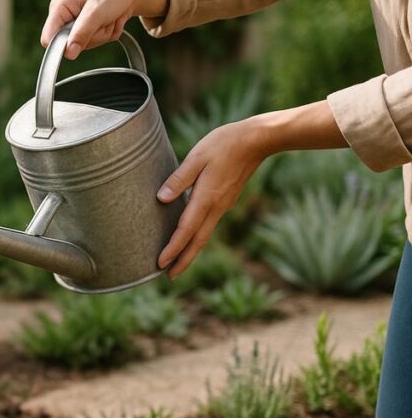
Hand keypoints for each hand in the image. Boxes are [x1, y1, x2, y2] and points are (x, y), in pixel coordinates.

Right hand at [41, 0, 168, 59]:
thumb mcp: (96, 12)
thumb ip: (81, 33)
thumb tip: (69, 53)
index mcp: (60, 8)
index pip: (48, 39)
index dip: (62, 46)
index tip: (79, 43)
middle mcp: (65, 18)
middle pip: (70, 46)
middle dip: (91, 37)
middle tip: (102, 21)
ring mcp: (76, 26)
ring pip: (84, 46)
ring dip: (102, 35)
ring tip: (107, 18)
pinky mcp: (87, 31)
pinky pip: (96, 44)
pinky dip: (107, 35)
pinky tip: (110, 20)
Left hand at [156, 120, 269, 277]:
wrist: (257, 140)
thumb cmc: (224, 144)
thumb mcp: (197, 157)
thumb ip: (179, 179)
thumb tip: (161, 198)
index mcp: (206, 198)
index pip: (186, 230)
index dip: (173, 248)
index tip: (161, 264)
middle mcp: (216, 207)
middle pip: (198, 241)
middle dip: (183, 260)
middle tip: (169, 277)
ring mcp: (223, 205)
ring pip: (204, 235)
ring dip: (191, 251)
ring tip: (177, 264)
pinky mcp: (225, 200)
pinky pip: (209, 225)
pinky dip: (198, 237)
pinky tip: (191, 238)